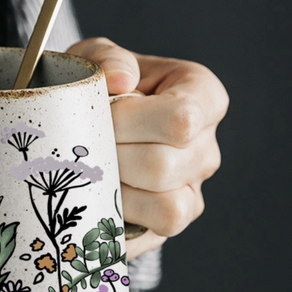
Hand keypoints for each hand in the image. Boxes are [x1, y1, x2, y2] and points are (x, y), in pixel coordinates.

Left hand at [67, 37, 227, 260]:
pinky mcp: (174, 220)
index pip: (181, 118)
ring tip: (93, 171)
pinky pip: (157, 234)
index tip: (101, 113)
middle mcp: (206, 147)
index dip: (130, 122)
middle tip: (86, 146)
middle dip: (112, 157)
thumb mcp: (96, 61)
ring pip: (166, 207)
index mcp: (201, 97)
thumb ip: (108, 58)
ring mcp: (193, 188)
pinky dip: (122, 219)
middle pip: (163, 166)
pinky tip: (99, 199)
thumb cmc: (100, 91)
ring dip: (116, 191)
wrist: (95, 127)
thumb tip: (120, 78)